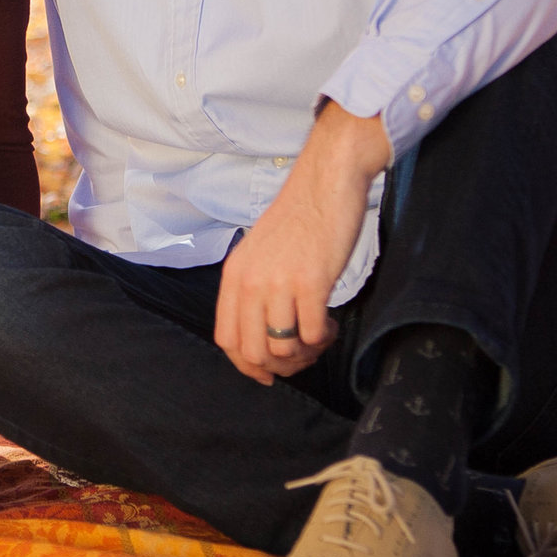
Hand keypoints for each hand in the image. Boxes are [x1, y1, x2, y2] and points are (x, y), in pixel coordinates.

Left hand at [214, 101, 389, 384]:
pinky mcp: (311, 282)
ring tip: (318, 335)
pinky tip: (329, 323)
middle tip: (303, 354)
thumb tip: (261, 340)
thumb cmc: (298, 220)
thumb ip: (254, 291)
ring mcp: (279, 282)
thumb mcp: (260, 254)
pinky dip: (322, 339)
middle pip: (252, 352)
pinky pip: (310, 334)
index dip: (246, 365)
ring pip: (282, 348)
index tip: (268, 373)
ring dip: (305, 353)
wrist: (325, 184)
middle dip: (280, 365)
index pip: (226, 339)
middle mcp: (250, 281)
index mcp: (234, 276)